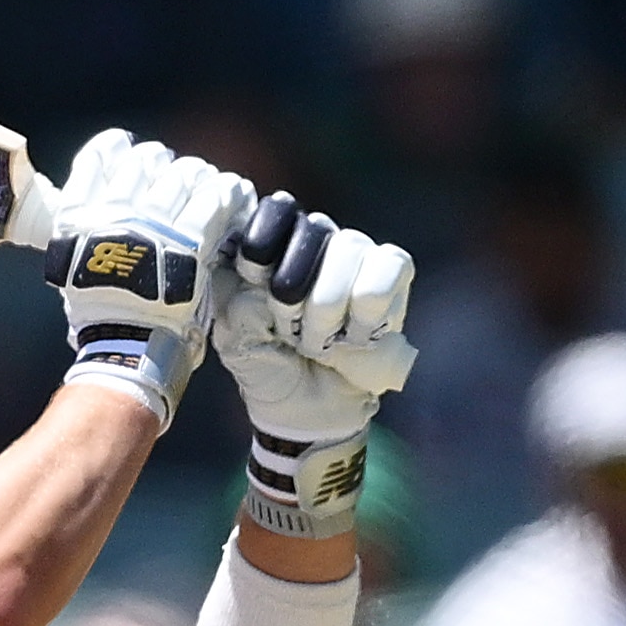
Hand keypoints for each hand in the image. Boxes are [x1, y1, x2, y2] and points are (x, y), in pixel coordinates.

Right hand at [42, 130, 250, 426]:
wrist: (124, 350)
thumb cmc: (100, 316)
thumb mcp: (74, 266)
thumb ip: (85, 231)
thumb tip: (97, 207)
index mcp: (79, 214)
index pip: (103, 154)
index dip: (125, 149)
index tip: (138, 156)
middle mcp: (113, 211)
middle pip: (149, 159)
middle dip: (168, 167)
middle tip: (182, 182)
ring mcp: (151, 225)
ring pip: (185, 173)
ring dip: (201, 178)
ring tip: (211, 189)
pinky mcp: (188, 242)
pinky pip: (214, 200)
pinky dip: (229, 193)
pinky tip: (236, 196)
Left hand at [211, 196, 416, 537]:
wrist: (308, 415)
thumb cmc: (267, 369)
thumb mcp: (235, 338)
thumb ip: (237, 298)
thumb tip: (255, 274)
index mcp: (271, 244)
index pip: (275, 210)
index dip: (265, 247)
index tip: (256, 288)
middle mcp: (314, 240)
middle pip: (313, 228)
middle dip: (294, 291)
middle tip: (288, 332)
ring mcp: (354, 254)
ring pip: (348, 250)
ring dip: (328, 310)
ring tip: (319, 342)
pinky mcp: (390, 275)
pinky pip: (385, 272)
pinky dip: (367, 314)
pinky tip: (355, 337)